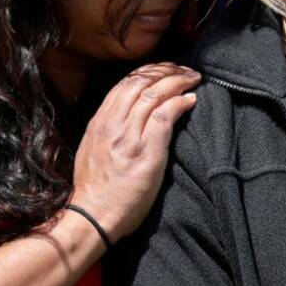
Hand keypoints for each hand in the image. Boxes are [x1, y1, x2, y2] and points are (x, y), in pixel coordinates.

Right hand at [70, 63, 200, 242]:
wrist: (94, 216)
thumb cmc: (96, 190)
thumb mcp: (93, 150)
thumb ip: (108, 129)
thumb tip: (127, 115)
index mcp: (100, 122)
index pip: (125, 83)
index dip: (148, 71)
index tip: (165, 69)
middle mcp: (113, 123)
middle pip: (141, 82)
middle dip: (166, 70)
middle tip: (184, 70)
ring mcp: (129, 136)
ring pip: (155, 93)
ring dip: (178, 81)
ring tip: (193, 79)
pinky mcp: (147, 151)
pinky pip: (166, 116)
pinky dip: (180, 103)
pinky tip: (191, 100)